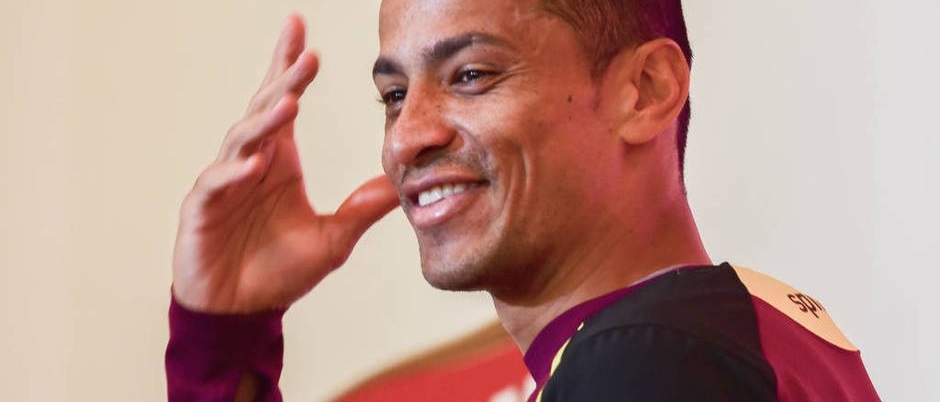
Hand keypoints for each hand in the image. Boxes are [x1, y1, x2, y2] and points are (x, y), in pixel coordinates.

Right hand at [172, 15, 398, 313]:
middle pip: (265, 110)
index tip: (303, 33)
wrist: (241, 311)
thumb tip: (400, 184)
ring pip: (242, 140)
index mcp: (278, 161)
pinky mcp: (203, 211)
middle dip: (285, 79)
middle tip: (306, 51)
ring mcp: (223, 184)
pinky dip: (233, 173)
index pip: (283, 104)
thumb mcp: (333, 240)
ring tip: (290, 100)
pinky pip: (217, 185)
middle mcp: (249, 162)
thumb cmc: (278, 273)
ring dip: (265, 121)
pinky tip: (253, 162)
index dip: (291, 69)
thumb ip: (362, 210)